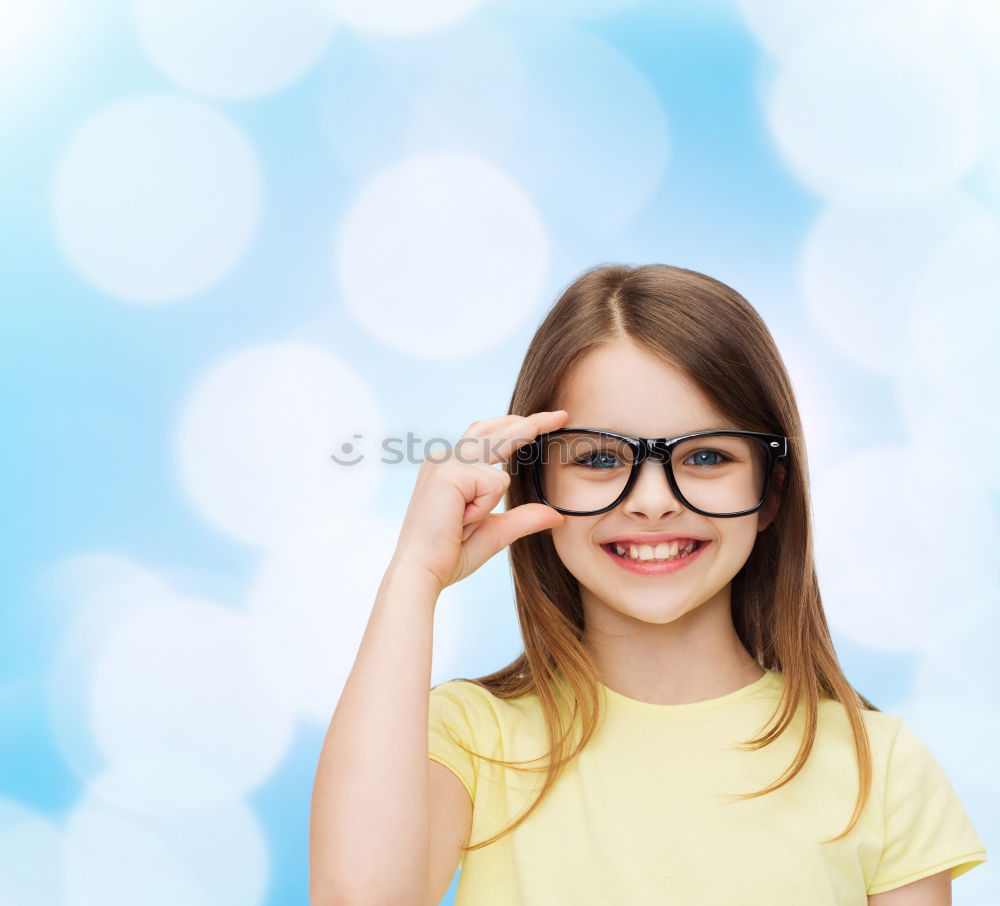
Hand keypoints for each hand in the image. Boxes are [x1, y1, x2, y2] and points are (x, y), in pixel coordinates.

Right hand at [389, 410, 568, 592]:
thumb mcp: (495, 532)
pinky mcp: (449, 472)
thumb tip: (558, 516)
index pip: (488, 434)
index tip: (550, 418)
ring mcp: (445, 462)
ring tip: (461, 524)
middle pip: (497, 430)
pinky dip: (483, 509)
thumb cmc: (450, 554)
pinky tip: (459, 521)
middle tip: (563, 415)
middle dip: (534, 423)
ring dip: (487, 506)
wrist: (422, 570)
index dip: (518, 425)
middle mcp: (445, 457)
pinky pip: (494, 485)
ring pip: (500, 475)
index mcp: (450, 467)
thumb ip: (524, 518)